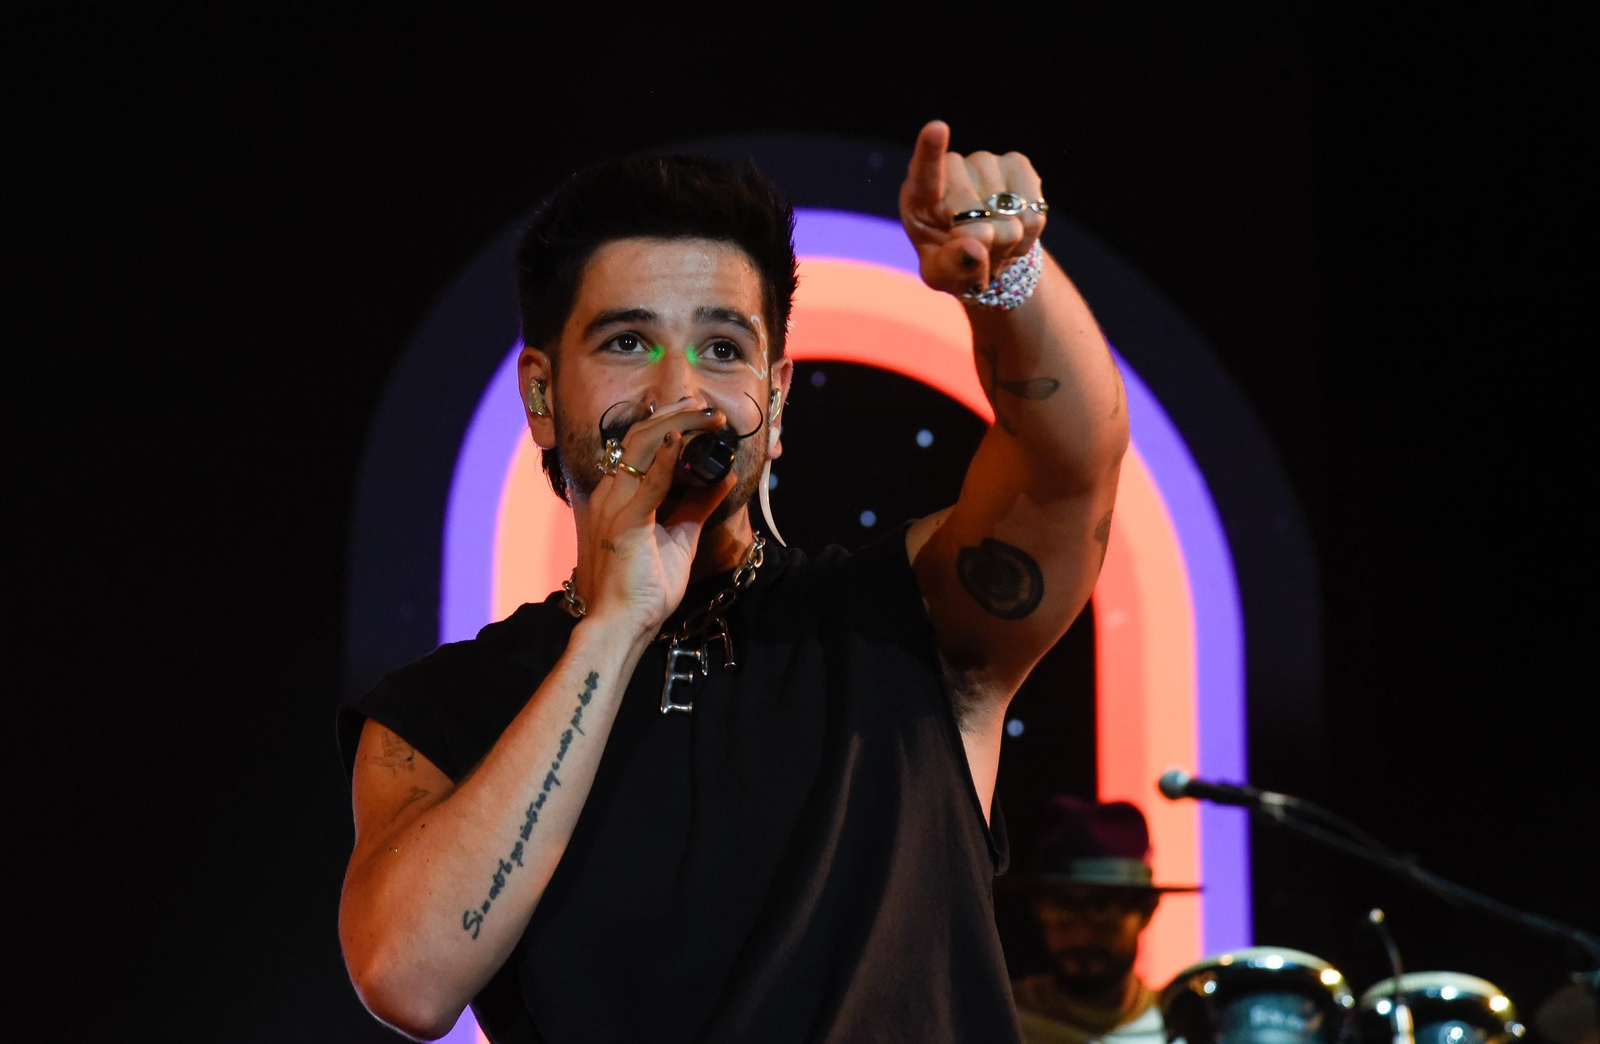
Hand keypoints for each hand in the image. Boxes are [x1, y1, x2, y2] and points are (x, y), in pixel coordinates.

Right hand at [575, 397, 736, 640]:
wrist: (622, 625)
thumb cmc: (643, 588)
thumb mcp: (680, 538)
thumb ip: (697, 506)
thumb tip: (723, 479)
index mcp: (617, 495)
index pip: (638, 443)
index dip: (667, 420)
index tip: (696, 410)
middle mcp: (609, 493)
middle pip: (639, 435)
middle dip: (675, 414)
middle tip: (706, 406)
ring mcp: (613, 506)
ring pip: (641, 445)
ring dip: (677, 425)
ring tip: (705, 415)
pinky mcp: (625, 524)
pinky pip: (646, 483)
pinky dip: (664, 459)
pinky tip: (681, 442)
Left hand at [898, 120, 1046, 297]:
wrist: (986, 252)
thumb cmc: (953, 263)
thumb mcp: (941, 276)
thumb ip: (951, 266)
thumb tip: (974, 248)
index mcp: (919, 196)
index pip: (924, 171)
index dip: (931, 151)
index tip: (937, 128)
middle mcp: (951, 169)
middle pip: (974, 213)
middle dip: (982, 245)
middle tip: (979, 251)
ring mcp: (984, 162)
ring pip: (1009, 215)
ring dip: (1008, 242)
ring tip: (995, 242)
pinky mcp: (1016, 163)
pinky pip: (1033, 209)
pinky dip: (1029, 233)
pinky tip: (1015, 230)